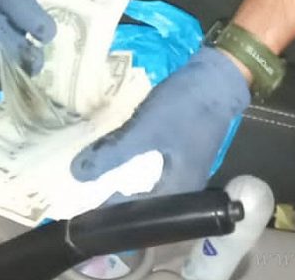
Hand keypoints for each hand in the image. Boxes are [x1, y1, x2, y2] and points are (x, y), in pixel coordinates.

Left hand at [71, 46, 250, 198]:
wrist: (219, 76)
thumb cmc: (185, 107)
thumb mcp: (145, 130)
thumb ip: (112, 154)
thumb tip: (76, 176)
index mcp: (176, 195)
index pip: (133, 219)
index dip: (104, 215)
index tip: (76, 207)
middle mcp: (180, 190)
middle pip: (138, 205)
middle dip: (109, 197)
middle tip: (79, 188)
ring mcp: (181, 169)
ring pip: (142, 184)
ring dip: (118, 178)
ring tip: (90, 172)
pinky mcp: (178, 152)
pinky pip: (148, 167)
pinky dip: (130, 163)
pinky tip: (115, 151)